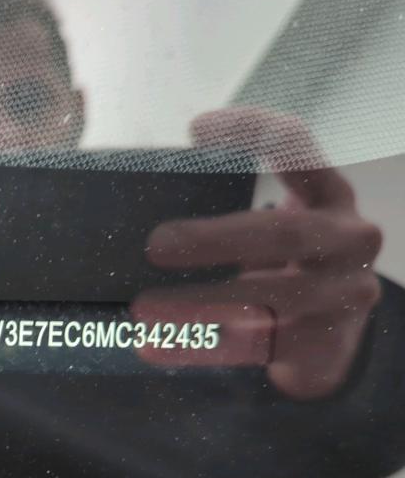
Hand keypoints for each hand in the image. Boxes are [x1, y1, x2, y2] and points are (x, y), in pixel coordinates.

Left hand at [132, 107, 381, 399]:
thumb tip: (130, 211)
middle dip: (213, 239)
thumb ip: (228, 216)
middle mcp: (348, 238)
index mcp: (329, 197)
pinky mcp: (326, 345)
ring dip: (197, 305)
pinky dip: (203, 347)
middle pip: (282, 233)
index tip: (196, 129)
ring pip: (268, 299)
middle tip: (154, 245)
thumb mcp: (269, 235)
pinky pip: (258, 348)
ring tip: (141, 310)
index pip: (298, 148)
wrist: (328, 343)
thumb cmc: (282, 272)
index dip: (253, 131)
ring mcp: (344, 294)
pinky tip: (159, 346)